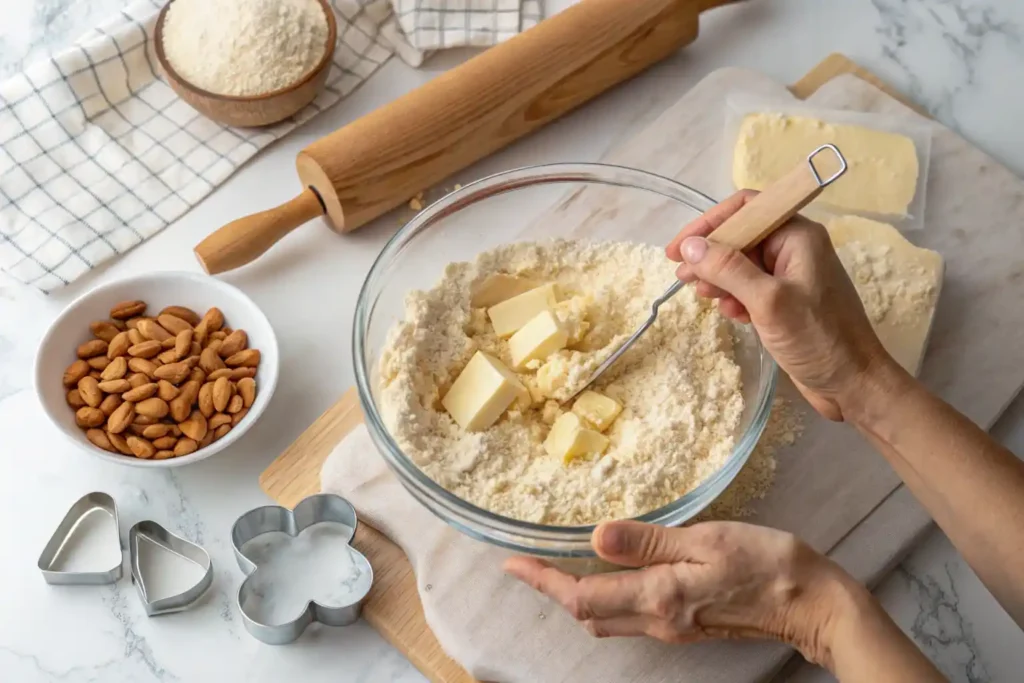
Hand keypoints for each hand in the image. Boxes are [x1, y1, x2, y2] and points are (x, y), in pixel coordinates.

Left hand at [504, 520, 858, 666]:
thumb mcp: (706, 540)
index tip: (513, 563)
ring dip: (577, 598)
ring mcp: (672, 628)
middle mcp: (657, 621)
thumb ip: (648, 541)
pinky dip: (606, 599)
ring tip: (557, 569)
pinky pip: (630, 617)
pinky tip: (609, 576)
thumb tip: (595, 537)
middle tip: (529, 564)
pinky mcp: (686, 626)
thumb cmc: (765, 563)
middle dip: (553, 592)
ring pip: (607, 620)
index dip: (543, 582)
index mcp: (658, 598)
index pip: (583, 597)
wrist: (810, 602)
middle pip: (588, 615)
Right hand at [665, 190, 890, 420]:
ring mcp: (790, 276)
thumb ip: (728, 269)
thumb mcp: (768, 301)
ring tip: (703, 297)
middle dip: (709, 255)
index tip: (677, 248)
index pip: (746, 209)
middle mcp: (794, 249)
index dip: (708, 223)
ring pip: (740, 264)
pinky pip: (749, 288)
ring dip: (718, 278)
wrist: (853, 384)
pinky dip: (734, 297)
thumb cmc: (818, 338)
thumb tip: (690, 246)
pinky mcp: (785, 301)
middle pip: (740, 236)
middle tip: (683, 277)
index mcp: (797, 236)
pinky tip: (732, 314)